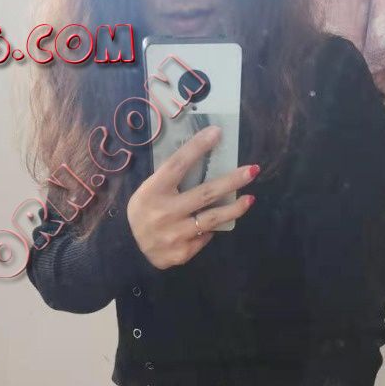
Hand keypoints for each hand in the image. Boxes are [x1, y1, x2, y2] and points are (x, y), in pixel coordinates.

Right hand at [127, 124, 258, 269]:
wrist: (132, 249)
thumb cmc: (145, 211)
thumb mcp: (148, 191)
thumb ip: (170, 180)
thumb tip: (204, 159)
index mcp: (152, 191)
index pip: (178, 164)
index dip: (197, 147)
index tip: (217, 133)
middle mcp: (163, 213)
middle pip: (204, 193)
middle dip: (232, 181)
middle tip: (252, 170)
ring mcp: (173, 235)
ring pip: (212, 219)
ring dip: (234, 208)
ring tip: (250, 198)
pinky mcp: (182, 252)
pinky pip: (205, 237)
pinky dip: (211, 228)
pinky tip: (215, 223)